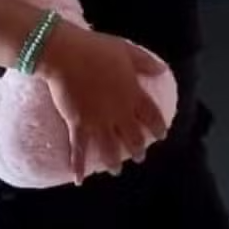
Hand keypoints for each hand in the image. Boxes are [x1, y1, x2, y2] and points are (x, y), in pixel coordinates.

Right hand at [36, 22, 168, 182]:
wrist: (66, 55)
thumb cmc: (96, 49)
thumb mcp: (126, 50)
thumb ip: (145, 63)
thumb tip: (162, 70)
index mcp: (132, 94)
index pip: (151, 115)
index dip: (157, 127)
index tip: (161, 135)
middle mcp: (119, 112)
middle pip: (132, 137)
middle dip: (137, 149)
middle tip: (139, 157)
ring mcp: (98, 120)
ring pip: (109, 148)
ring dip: (113, 161)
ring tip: (116, 171)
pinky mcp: (78, 124)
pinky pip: (79, 149)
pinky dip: (78, 165)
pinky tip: (78, 179)